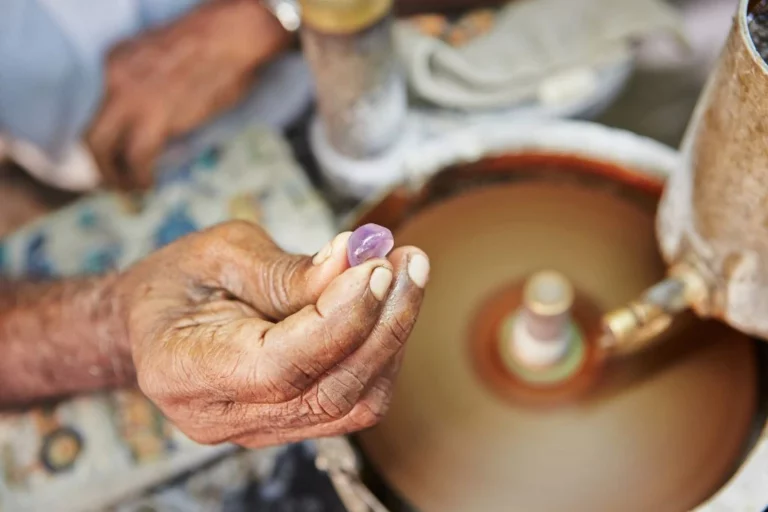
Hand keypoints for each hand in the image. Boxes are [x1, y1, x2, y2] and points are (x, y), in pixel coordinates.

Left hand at [87, 0, 290, 189]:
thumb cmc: (214, 45)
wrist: (232, 36)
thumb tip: (155, 119)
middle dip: (100, 167)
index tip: (112, 157)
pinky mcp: (154, 119)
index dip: (102, 140)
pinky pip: (135, 158)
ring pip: (104, 151)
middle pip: (89, 136)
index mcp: (115, 63)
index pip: (93, 111)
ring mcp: (131, 100)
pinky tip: (149, 183)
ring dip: (117, 178)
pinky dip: (139, 178)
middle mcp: (113, 80)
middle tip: (114, 184)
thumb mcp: (164, 60)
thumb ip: (149, 86)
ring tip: (132, 189)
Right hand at [117, 221, 429, 446]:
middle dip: (383, 324)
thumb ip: (285, 269)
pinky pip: (355, 401)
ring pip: (353, 403)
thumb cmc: (181, 280)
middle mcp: (222, 417)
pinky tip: (390, 303)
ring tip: (407, 272)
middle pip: (328, 391)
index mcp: (183, 372)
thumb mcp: (219, 253)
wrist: (160, 318)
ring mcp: (260, 429)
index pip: (280, 366)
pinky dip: (382, 351)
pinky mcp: (292, 422)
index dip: (339, 319)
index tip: (377, 267)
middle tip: (409, 262)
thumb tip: (354, 263)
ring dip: (392, 336)